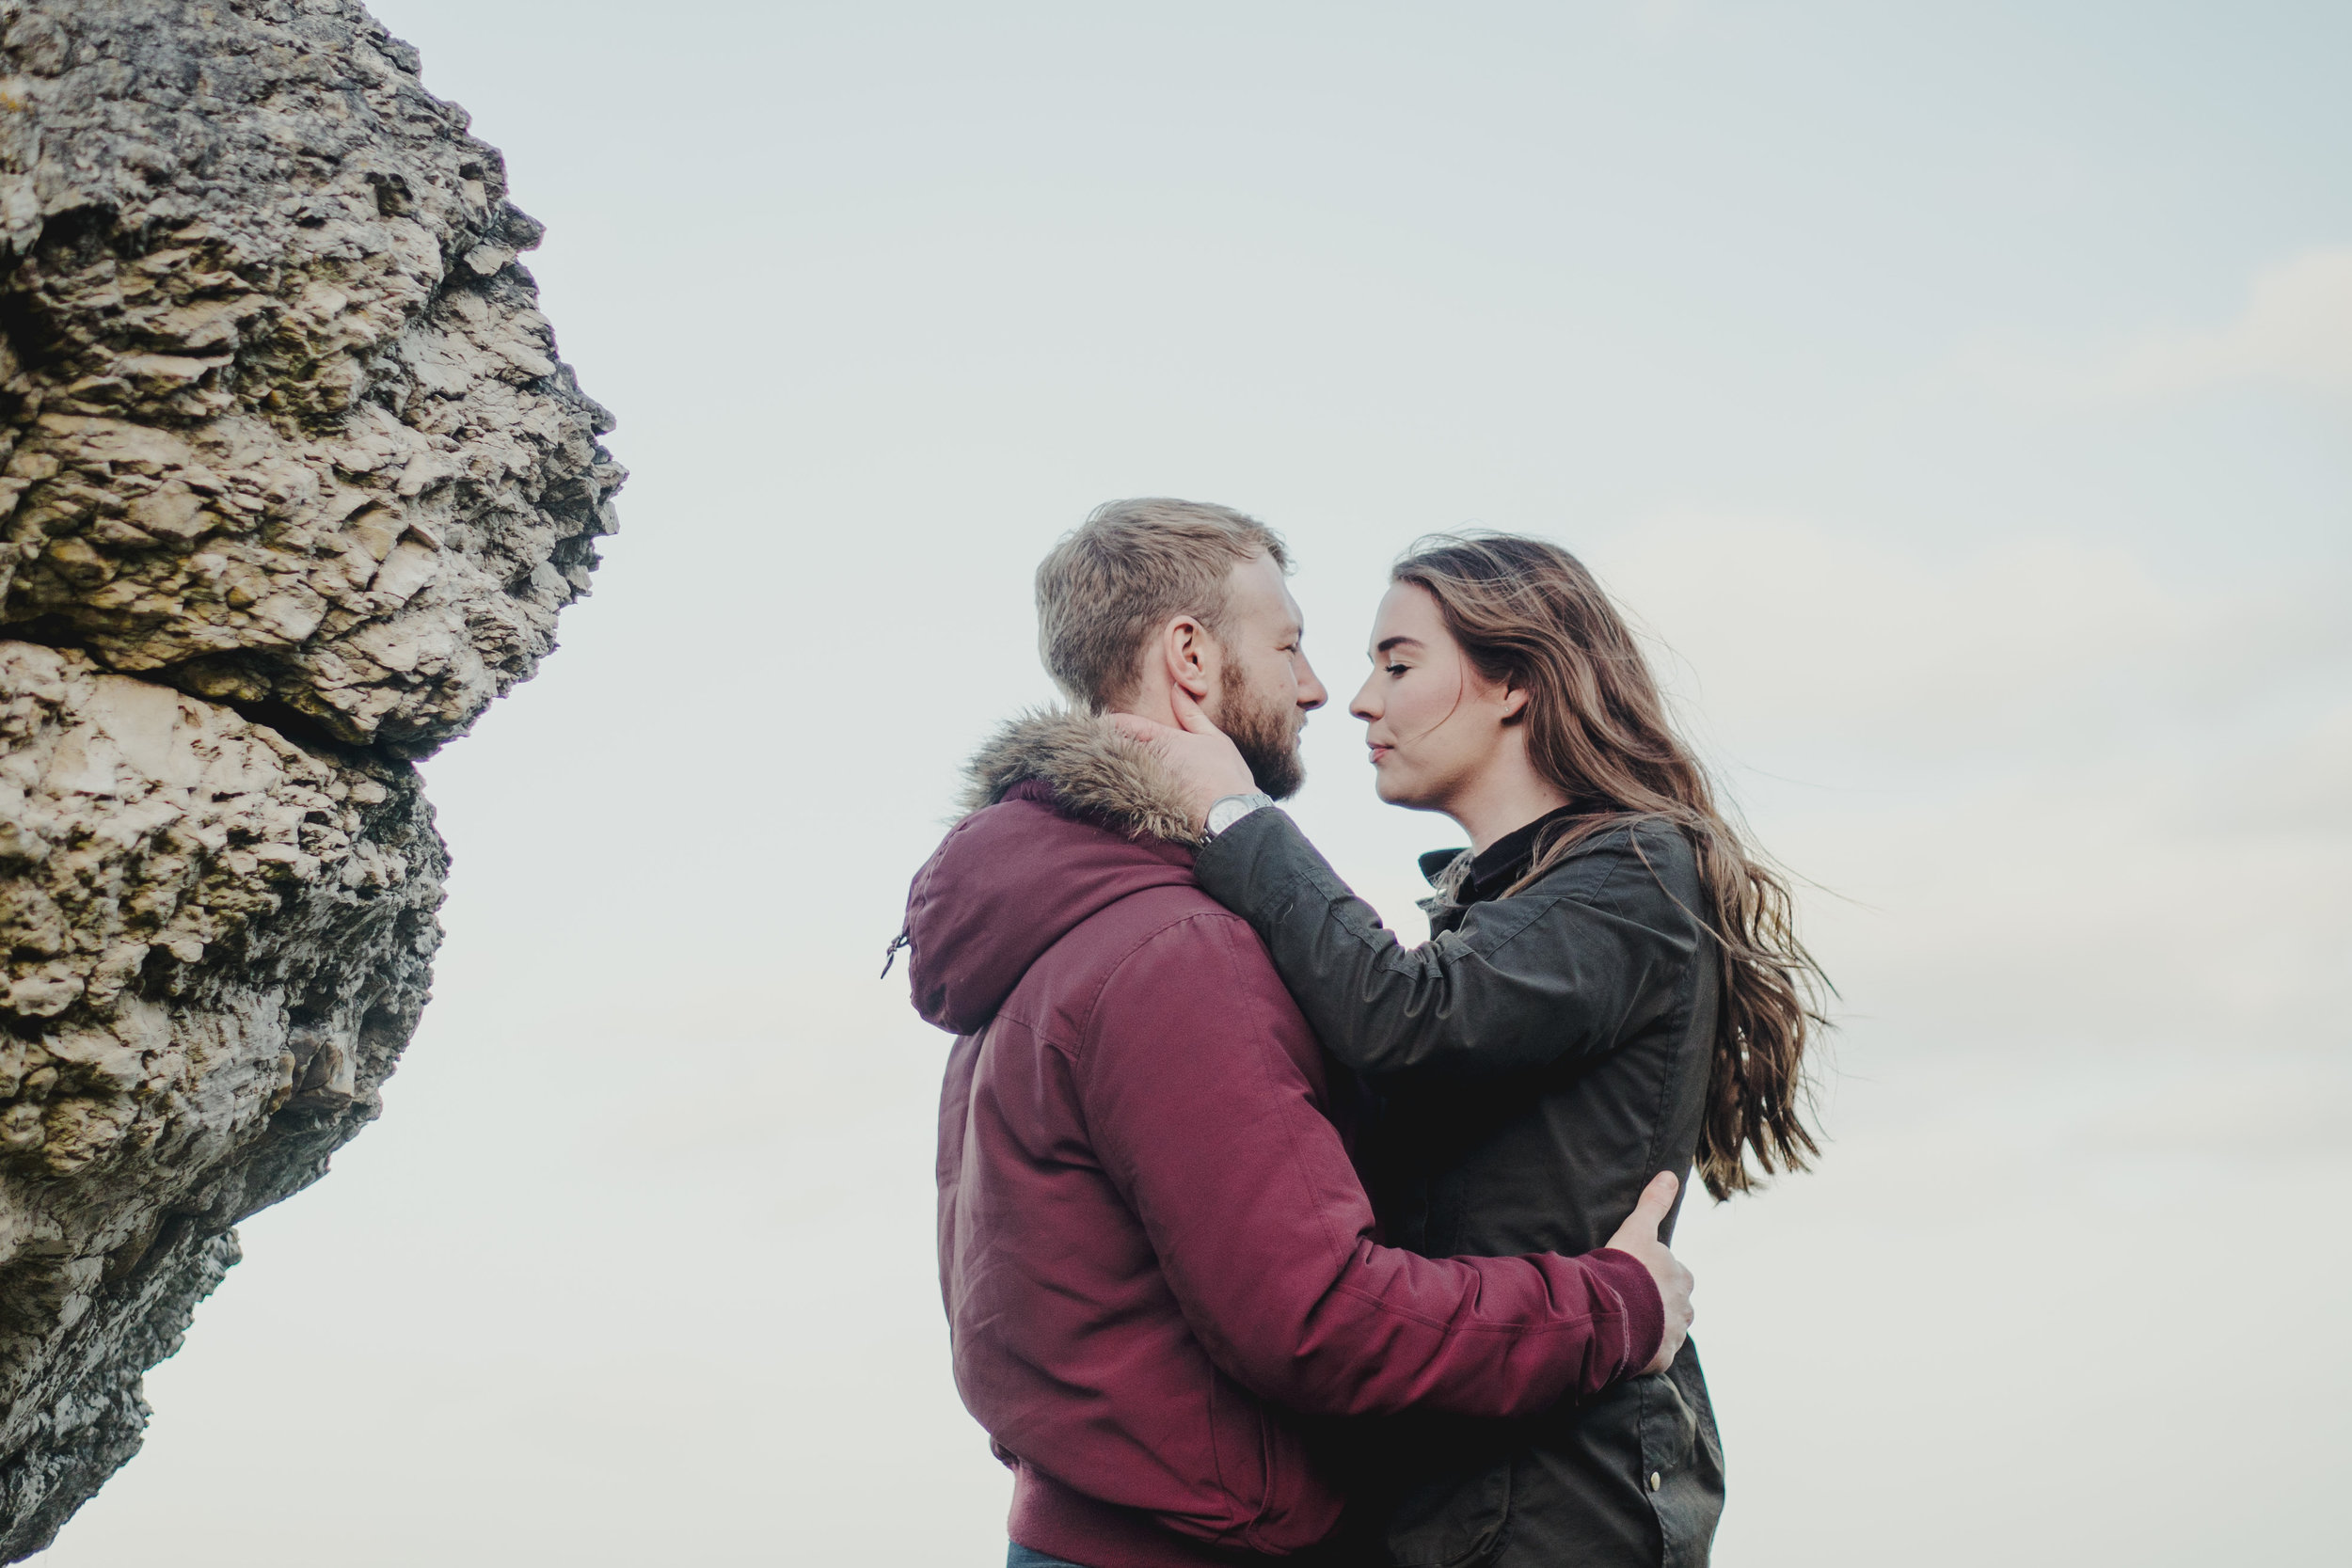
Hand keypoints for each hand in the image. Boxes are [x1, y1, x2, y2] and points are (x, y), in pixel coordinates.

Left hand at [1107, 685, 1259, 830]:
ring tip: (1100, 762)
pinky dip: (1117, 787)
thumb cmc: (1226, 775)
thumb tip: (1176, 689)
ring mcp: (1145, 785)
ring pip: (1116, 770)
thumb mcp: (1214, 737)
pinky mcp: (1146, 806)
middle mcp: (1149, 761)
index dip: (1111, 721)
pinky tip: (1117, 788)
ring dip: (1108, 765)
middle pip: (1114, 748)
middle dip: (1105, 743)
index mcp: (1163, 740)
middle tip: (1094, 740)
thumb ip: (1191, 714)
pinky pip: (1124, 793)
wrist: (1231, 815)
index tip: (1104, 720)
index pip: (1125, 724)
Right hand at [1604, 1171, 1693, 1374]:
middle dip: (1657, 1303)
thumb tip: (1670, 1175)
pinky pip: (1655, 1353)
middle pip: (1674, 1304)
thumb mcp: (1637, 1230)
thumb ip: (1653, 1204)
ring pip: (1667, 1330)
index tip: (1635, 1276)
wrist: (1614, 1310)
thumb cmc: (1625, 1268)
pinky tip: (1626, 1344)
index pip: (1675, 1274)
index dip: (1655, 1274)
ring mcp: (1675, 1334)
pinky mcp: (1662, 1357)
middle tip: (1629, 1299)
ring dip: (1652, 1327)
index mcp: (1681, 1277)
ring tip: (1626, 1323)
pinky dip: (1644, 1350)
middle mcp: (1685, 1307)